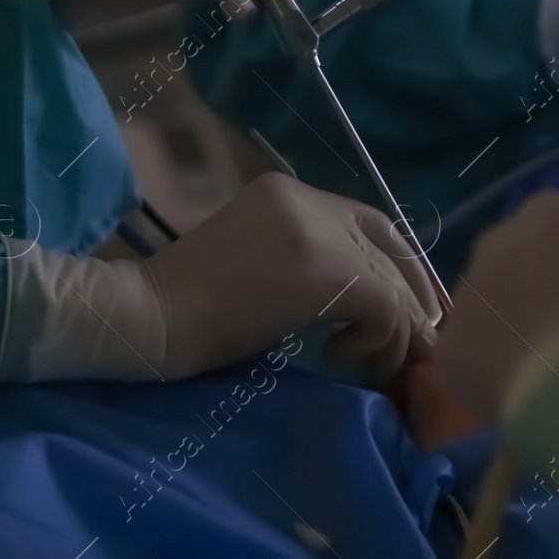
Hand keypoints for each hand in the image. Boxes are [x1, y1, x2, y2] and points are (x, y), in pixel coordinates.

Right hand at [142, 173, 438, 383]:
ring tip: (364, 366)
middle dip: (410, 304)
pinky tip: (339, 357)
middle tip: (410, 351)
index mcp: (286, 192)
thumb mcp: (255, 265)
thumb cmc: (185, 307)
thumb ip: (306, 263)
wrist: (148, 316)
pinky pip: (384, 306)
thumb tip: (367, 302)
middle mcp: (306, 200)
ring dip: (393, 334)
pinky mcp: (322, 271)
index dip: (401, 265)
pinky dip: (378, 341)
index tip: (410, 310)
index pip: (372, 221)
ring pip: (390, 282)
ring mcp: (315, 231)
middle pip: (390, 249)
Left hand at [433, 191, 558, 424]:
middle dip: (535, 295)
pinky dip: (494, 378)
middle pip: (514, 265)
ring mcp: (466, 292)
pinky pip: (474, 361)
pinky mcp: (450, 347)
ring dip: (510, 334)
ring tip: (549, 374)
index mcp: (548, 213)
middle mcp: (495, 240)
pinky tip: (526, 399)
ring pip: (488, 313)